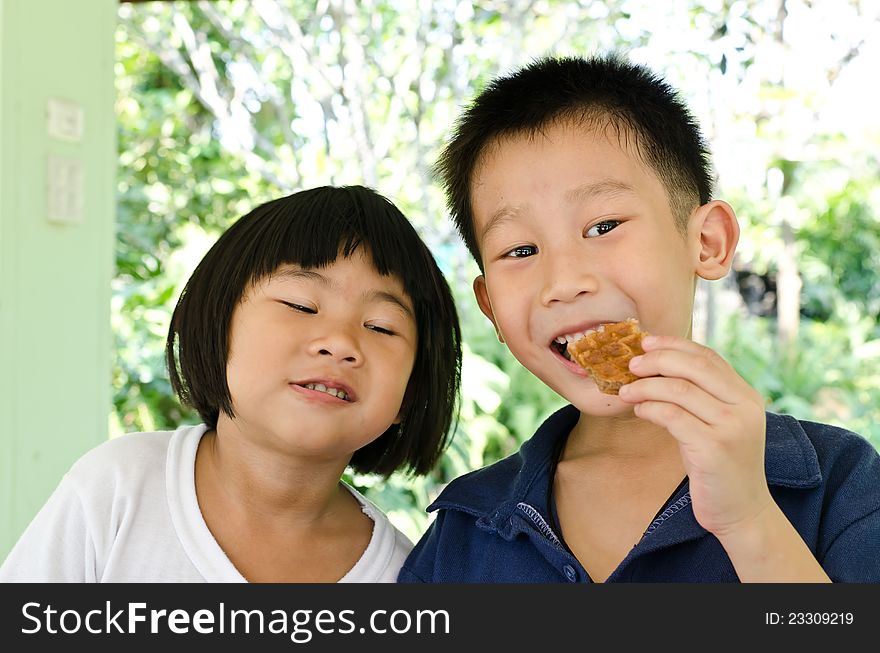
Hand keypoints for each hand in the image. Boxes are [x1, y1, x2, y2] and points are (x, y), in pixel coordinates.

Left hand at [617, 335, 773, 537]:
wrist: (742, 511)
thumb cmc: (719, 465)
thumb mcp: (717, 424)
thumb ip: (700, 396)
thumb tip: (657, 366)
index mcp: (747, 396)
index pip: (709, 357)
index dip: (675, 345)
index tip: (647, 342)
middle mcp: (744, 407)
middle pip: (694, 367)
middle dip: (657, 360)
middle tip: (631, 364)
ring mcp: (731, 427)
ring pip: (679, 390)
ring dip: (645, 386)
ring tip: (626, 391)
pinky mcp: (713, 448)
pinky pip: (672, 416)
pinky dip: (649, 408)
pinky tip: (639, 411)